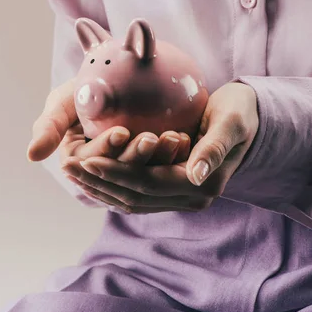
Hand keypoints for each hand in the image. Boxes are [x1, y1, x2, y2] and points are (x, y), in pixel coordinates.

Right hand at [28, 79, 190, 192]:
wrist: (117, 81)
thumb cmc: (84, 88)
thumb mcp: (63, 102)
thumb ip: (49, 125)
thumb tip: (32, 156)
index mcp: (79, 165)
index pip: (91, 165)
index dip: (106, 152)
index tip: (120, 132)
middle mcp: (103, 175)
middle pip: (119, 174)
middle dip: (136, 159)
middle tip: (153, 137)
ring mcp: (128, 173)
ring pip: (144, 177)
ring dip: (158, 161)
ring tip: (174, 139)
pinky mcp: (150, 168)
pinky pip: (162, 170)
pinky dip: (173, 159)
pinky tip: (185, 141)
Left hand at [61, 82, 258, 213]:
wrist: (245, 118)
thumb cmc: (237, 112)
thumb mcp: (230, 122)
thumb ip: (214, 148)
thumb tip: (196, 174)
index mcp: (201, 184)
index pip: (148, 183)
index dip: (116, 173)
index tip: (86, 159)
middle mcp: (190, 197)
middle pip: (135, 196)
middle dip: (99, 182)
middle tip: (67, 166)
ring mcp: (180, 196)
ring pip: (131, 199)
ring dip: (99, 186)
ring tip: (70, 170)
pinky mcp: (171, 187)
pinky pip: (135, 193)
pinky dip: (111, 185)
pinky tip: (90, 172)